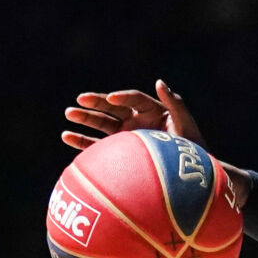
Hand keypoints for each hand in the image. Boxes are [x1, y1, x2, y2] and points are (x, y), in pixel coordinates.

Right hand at [60, 80, 200, 150]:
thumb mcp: (186, 123)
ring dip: (84, 118)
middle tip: (79, 99)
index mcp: (151, 110)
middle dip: (96, 103)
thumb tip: (159, 82)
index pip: (134, 99)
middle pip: (112, 108)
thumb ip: (174, 103)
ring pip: (101, 124)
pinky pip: (97, 145)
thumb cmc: (191, 147)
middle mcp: (136, 120)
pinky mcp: (118, 151)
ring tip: (68, 114)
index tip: (112, 98)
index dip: (123, 97)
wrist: (190, 175)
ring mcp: (125, 135)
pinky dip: (82, 141)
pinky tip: (66, 136)